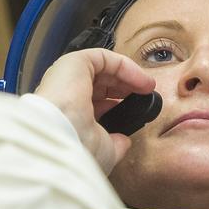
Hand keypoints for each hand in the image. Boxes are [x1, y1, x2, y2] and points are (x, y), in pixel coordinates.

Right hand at [33, 49, 155, 173]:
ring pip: (102, 68)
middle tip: (145, 95)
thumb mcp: (103, 151)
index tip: (136, 110)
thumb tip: (123, 142)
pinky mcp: (73, 62)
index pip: (94, 103)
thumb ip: (114, 144)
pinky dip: (124, 66)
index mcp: (68, 114)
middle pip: (100, 83)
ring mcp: (67, 77)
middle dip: (125, 87)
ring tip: (147, 86)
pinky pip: (103, 58)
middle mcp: (65, 94)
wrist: (61, 139)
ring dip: (128, 75)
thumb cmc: (75, 147)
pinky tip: (140, 80)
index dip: (116, 103)